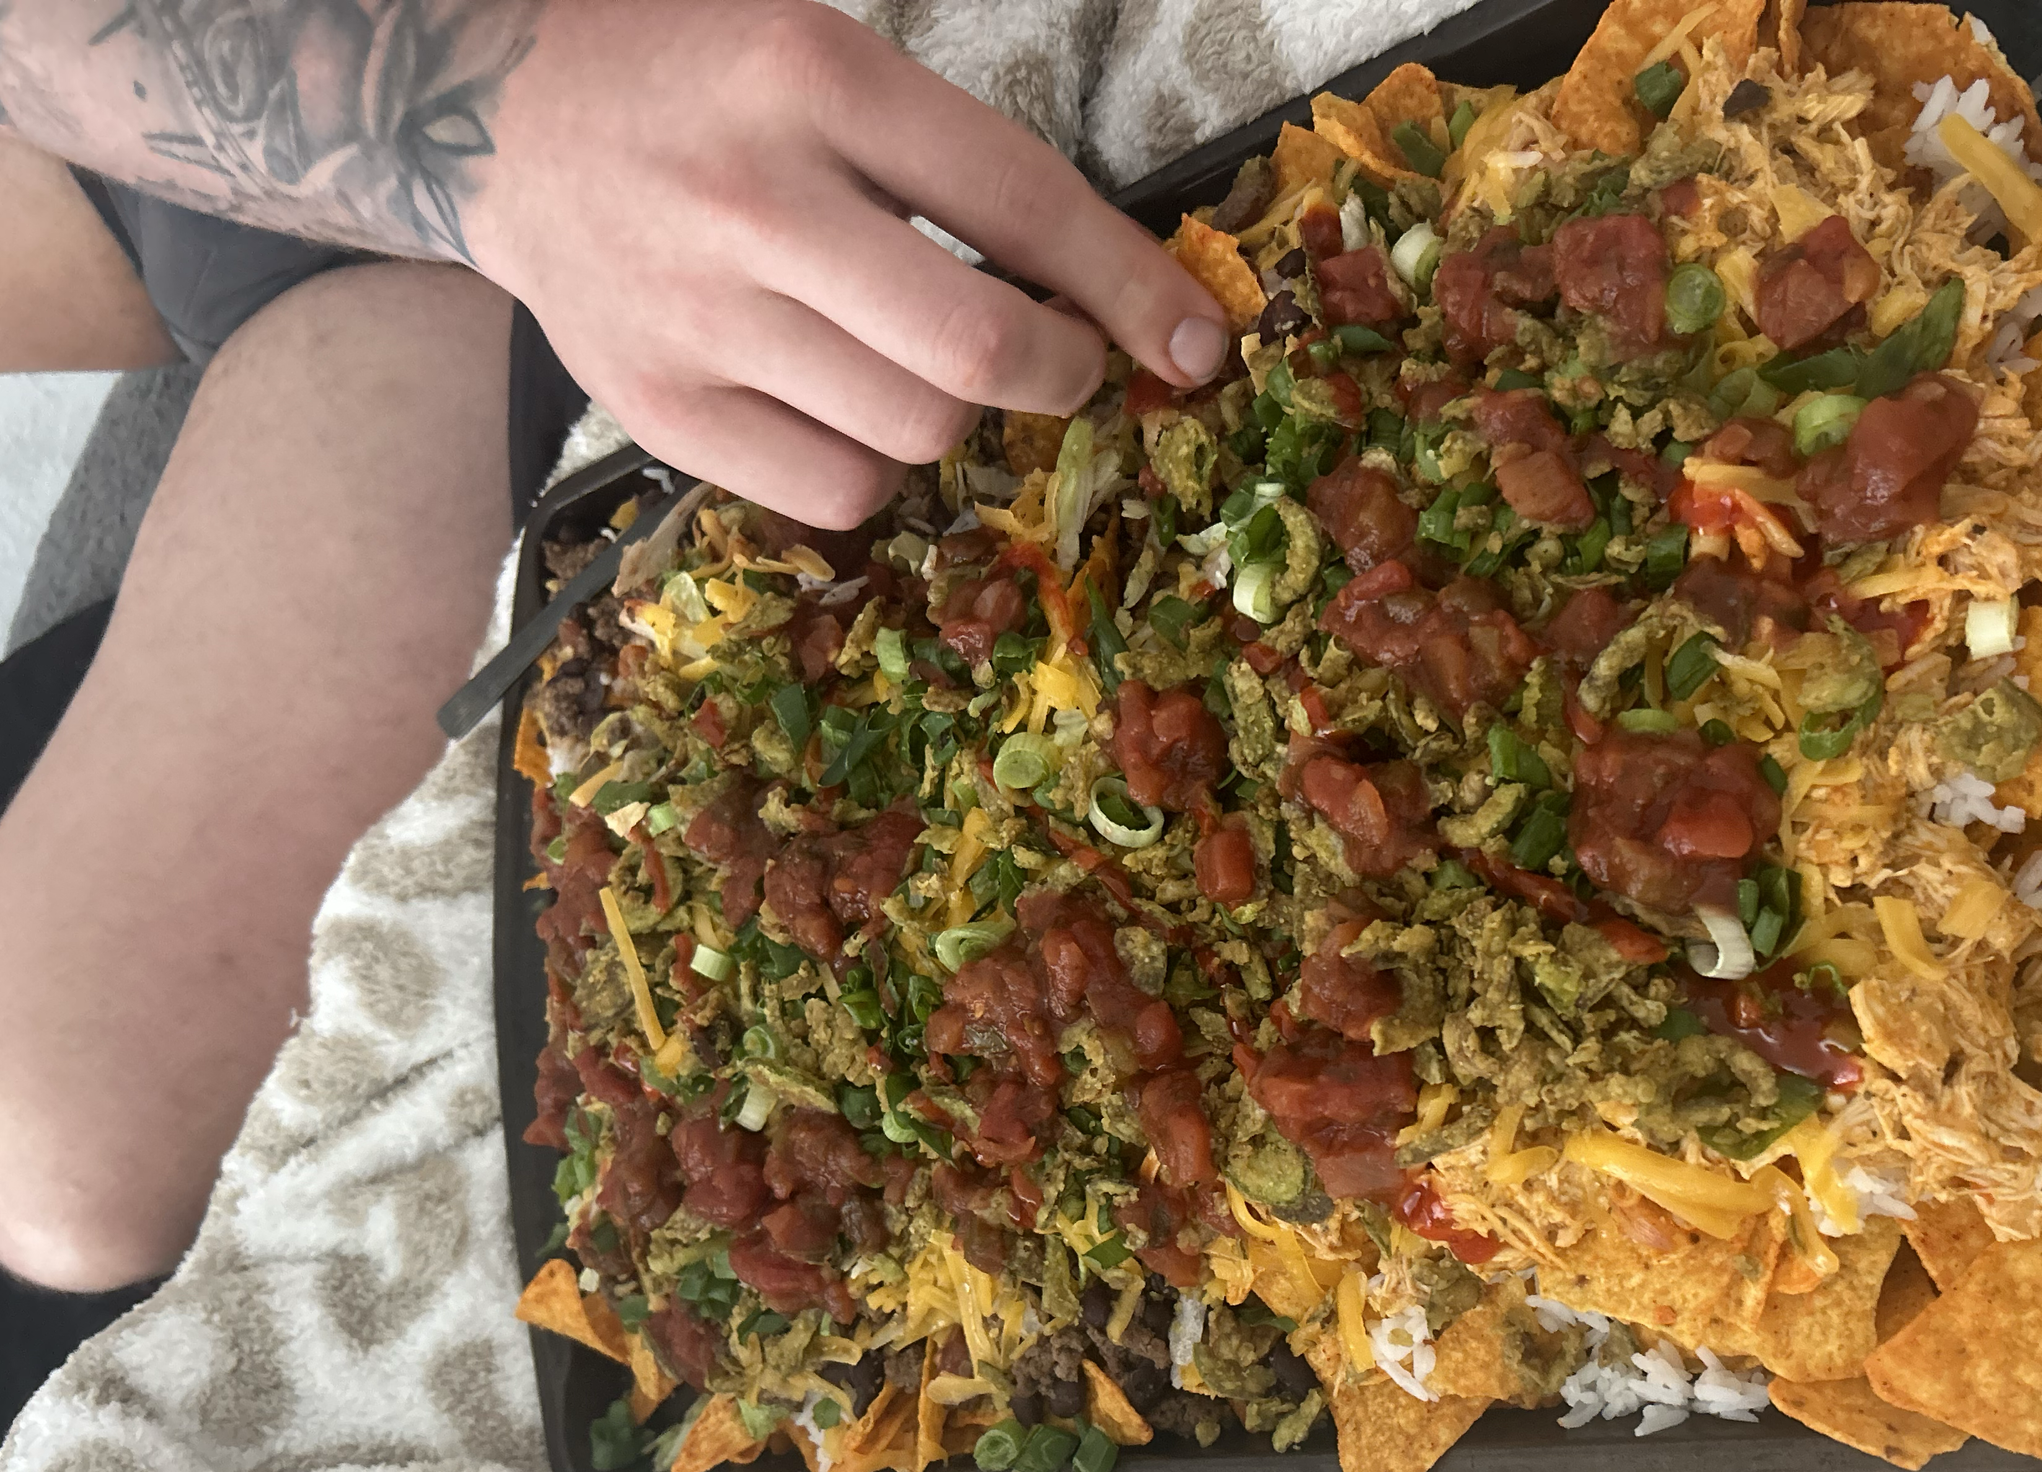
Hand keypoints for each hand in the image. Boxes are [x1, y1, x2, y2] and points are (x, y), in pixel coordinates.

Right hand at [467, 0, 1228, 524]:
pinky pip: (833, 494)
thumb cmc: (703, 80)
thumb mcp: (830, 59)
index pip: (1021, 204)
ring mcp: (692, 315)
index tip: (1196, 346)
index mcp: (814, 77)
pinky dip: (876, 468)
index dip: (1131, 289)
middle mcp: (750, 198)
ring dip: (958, 414)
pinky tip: (847, 402)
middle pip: (974, 348)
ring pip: (912, 433)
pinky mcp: (653, 407)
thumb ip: (956, 164)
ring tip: (920, 360)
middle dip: (1059, 372)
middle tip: (1062, 363)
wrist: (496, 112)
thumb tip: (1117, 299)